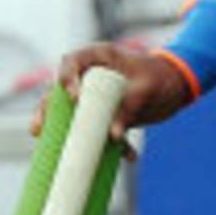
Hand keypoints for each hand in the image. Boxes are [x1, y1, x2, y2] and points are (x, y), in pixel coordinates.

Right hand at [31, 44, 193, 150]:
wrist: (178, 85)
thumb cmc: (163, 76)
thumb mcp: (147, 90)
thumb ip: (130, 108)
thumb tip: (112, 135)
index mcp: (99, 57)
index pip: (71, 62)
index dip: (66, 79)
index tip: (74, 98)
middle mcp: (91, 75)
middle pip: (61, 91)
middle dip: (48, 111)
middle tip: (38, 129)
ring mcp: (95, 95)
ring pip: (72, 113)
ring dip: (64, 131)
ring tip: (49, 147)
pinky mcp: (103, 113)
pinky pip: (95, 129)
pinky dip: (103, 145)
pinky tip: (124, 157)